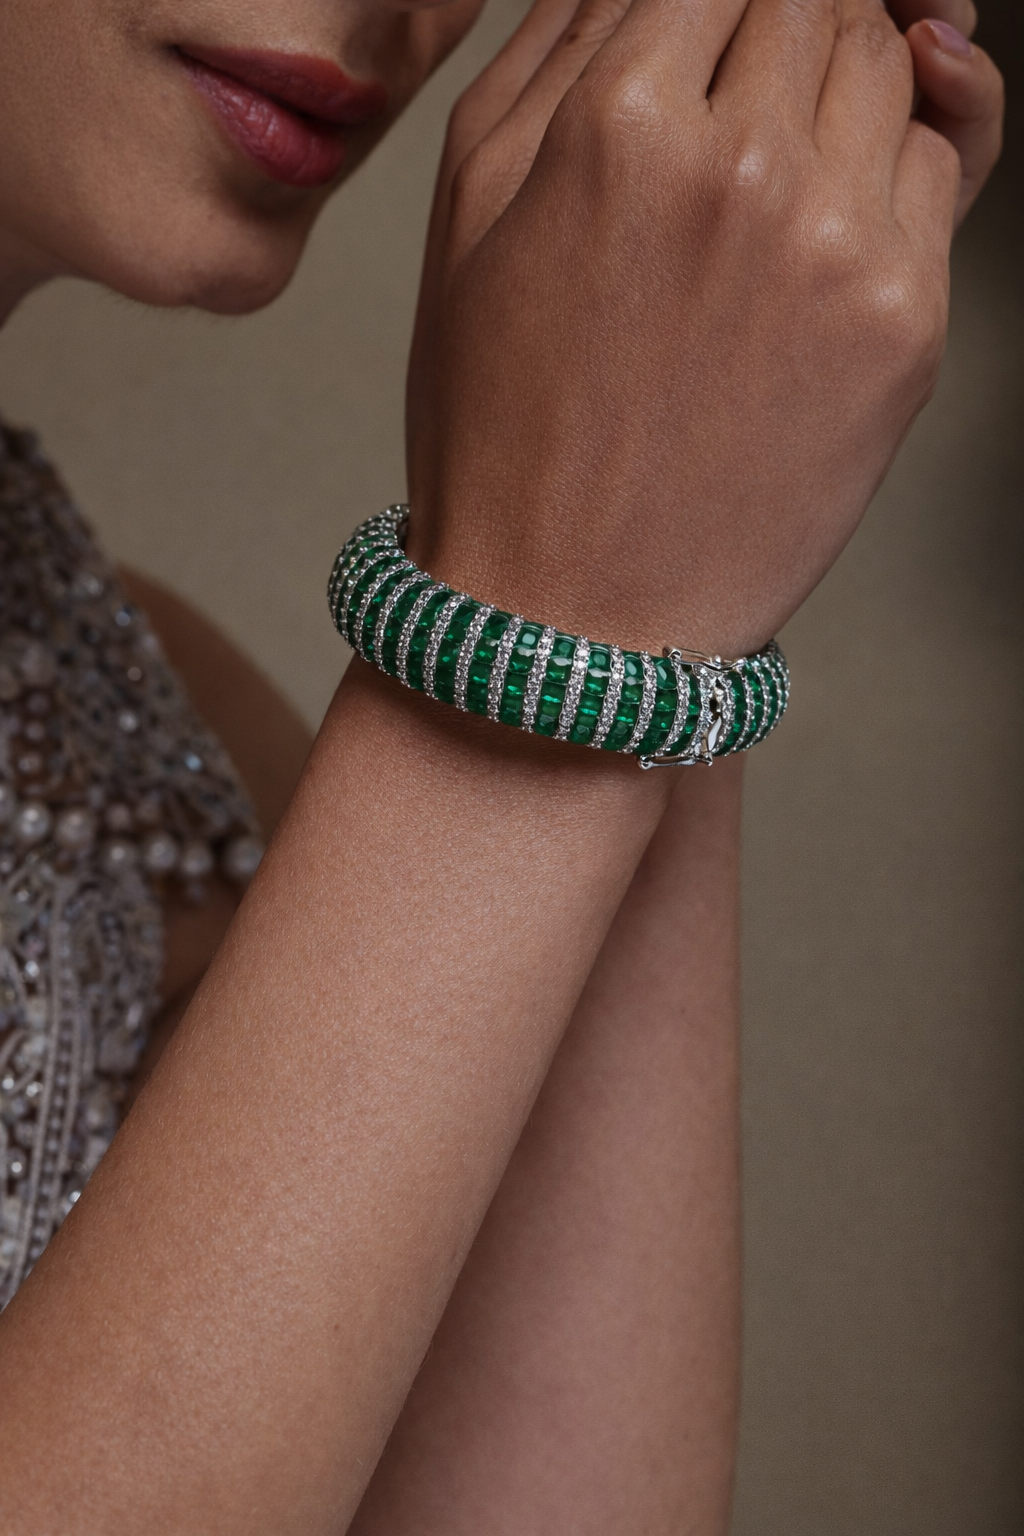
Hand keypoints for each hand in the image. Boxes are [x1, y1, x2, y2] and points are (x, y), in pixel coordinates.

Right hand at [405, 0, 1002, 658]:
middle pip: (818, 0)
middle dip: (781, 27)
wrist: (567, 619)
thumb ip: (558, 47)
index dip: (715, 1)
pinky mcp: (907, 325)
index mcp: (619, 125)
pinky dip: (886, 174)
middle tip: (741, 96)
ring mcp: (838, 246)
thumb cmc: (502, 434)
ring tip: (766, 178)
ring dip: (840, 91)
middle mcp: (744, 167)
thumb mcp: (470, 214)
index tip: (713, 34)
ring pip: (890, 68)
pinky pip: (936, 172)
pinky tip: (813, 236)